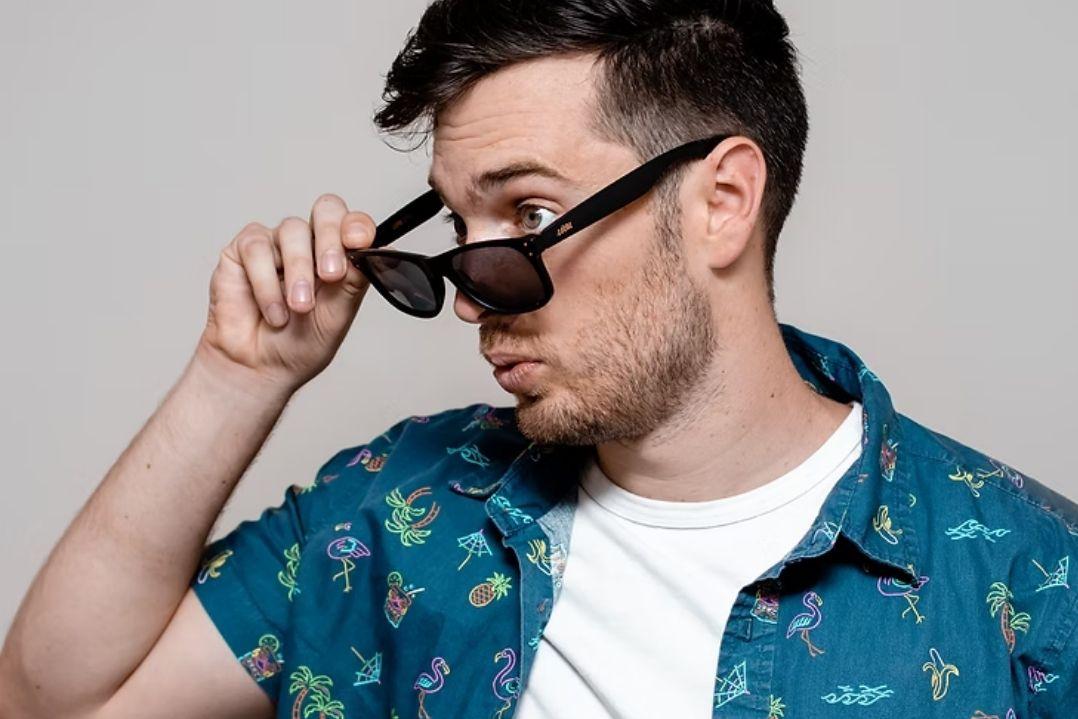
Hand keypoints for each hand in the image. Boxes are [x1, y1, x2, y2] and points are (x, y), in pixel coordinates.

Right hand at [194, 193, 376, 395]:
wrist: (260, 369)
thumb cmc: (299, 344)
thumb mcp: (337, 315)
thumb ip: (353, 280)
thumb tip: (376, 250)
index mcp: (338, 256)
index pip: (353, 224)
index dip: (357, 225)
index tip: (359, 242)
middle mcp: (309, 243)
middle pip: (326, 210)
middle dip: (330, 240)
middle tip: (330, 274)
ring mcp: (276, 244)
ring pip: (292, 230)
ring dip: (299, 272)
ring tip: (298, 308)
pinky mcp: (242, 251)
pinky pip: (257, 248)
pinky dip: (266, 282)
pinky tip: (273, 311)